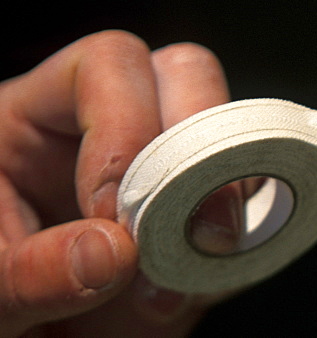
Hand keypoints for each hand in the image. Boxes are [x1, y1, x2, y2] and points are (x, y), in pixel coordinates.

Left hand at [0, 31, 238, 336]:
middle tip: (185, 229)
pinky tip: (200, 288)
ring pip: (233, 137)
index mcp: (34, 119)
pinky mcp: (197, 227)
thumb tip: (110, 253)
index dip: (123, 126)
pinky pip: (254, 211)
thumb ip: (24, 273)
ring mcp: (163, 175)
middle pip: (186, 76)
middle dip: (200, 147)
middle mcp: (109, 132)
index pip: (105, 66)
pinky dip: (244, 250)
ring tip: (178, 279)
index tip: (109, 213)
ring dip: (225, 203)